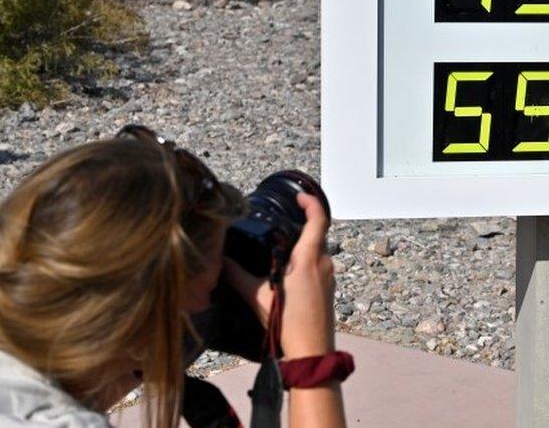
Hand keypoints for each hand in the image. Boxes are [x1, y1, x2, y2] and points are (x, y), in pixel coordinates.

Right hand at [223, 193, 336, 358]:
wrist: (312, 353)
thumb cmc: (288, 322)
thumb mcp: (258, 296)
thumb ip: (236, 275)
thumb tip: (218, 259)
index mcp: (310, 259)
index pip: (318, 220)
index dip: (310, 203)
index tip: (299, 195)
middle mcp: (324, 263)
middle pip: (318, 234)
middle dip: (302, 223)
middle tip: (282, 218)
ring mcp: (329, 277)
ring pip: (318, 251)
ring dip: (303, 244)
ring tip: (281, 244)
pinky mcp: (329, 290)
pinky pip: (319, 265)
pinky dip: (306, 260)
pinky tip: (288, 270)